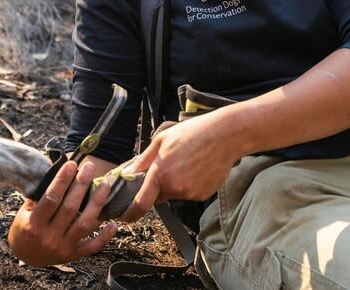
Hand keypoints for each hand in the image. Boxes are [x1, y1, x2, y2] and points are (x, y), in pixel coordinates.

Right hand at [8, 160, 118, 266]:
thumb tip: (58, 175)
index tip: (71, 164)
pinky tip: (114, 223)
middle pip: (70, 208)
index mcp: (34, 224)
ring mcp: (63, 247)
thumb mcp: (25, 213)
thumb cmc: (24, 228)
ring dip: (97, 204)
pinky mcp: (73, 254)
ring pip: (84, 224)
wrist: (26, 256)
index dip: (62, 180)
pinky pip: (92, 246)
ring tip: (106, 186)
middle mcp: (50, 236)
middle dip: (81, 185)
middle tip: (90, 167)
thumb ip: (39, 197)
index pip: (51, 199)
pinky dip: (104, 236)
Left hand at [117, 111, 242, 222]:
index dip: (131, 213)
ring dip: (176, 183)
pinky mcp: (203, 195)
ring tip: (187, 161)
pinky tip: (198, 167)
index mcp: (160, 174)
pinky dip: (190, 184)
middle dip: (158, 186)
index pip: (141, 203)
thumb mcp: (161, 140)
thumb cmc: (192, 133)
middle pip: (159, 195)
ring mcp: (190, 193)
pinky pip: (190, 193)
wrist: (224, 136)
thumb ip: (143, 159)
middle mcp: (175, 188)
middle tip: (168, 166)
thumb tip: (128, 172)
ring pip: (175, 193)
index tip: (125, 216)